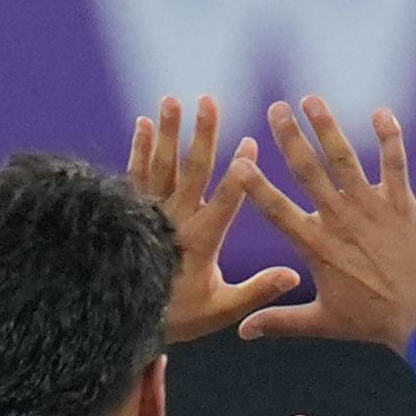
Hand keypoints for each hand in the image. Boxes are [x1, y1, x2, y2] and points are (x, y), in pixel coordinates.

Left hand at [128, 97, 301, 342]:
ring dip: (168, 132)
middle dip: (202, 134)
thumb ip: (258, 291)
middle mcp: (176, 220)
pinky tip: (144, 124)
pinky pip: (135, 174)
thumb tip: (294, 277)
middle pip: (191, 171)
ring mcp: (151, 212)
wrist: (121, 316)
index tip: (250, 142)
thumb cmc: (177, 315)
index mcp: (202, 241)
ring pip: (161, 165)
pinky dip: (139, 149)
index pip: (225, 200)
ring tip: (172, 100)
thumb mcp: (221, 309)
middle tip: (208, 100)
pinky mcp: (130, 209)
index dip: (239, 173)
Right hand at [238, 101, 415, 351]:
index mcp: (316, 247)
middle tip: (275, 107)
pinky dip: (389, 138)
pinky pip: (394, 164)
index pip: (277, 210)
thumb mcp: (322, 322)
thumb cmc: (372, 321)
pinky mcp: (401, 204)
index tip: (238, 163)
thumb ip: (280, 320)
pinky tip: (381, 113)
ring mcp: (372, 209)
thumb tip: (242, 332)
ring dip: (327, 127)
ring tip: (311, 99)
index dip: (256, 187)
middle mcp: (340, 221)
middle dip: (290, 137)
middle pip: (308, 172)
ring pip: (345, 160)